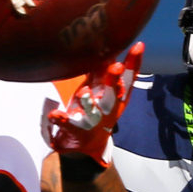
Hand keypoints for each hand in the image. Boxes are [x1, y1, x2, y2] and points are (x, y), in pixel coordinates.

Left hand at [48, 41, 143, 167]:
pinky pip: (68, 124)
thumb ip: (105, 70)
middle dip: (113, 81)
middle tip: (116, 67)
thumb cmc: (97, 110)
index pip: (129, 79)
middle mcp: (108, 109)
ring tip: (84, 92)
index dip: (134, 63)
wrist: (88, 145)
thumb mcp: (103, 90)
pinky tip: (55, 114)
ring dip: (89, 101)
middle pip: (113, 94)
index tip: (138, 46)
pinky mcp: (75, 130)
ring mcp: (92, 121)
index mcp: (117, 98)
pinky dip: (61, 120)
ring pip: (93, 110)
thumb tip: (108, 46)